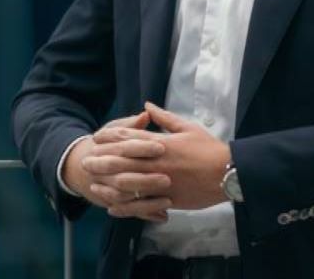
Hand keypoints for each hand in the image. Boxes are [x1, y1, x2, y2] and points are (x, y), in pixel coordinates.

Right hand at [65, 110, 171, 221]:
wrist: (80, 167)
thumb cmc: (106, 146)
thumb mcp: (114, 131)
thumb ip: (131, 125)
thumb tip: (146, 114)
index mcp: (103, 148)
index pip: (123, 147)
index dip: (142, 147)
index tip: (162, 147)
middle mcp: (101, 169)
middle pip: (122, 175)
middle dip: (145, 178)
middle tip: (167, 178)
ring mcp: (105, 188)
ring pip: (123, 197)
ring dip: (145, 200)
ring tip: (167, 199)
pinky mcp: (111, 203)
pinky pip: (127, 211)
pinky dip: (144, 213)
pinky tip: (163, 213)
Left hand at [89, 102, 230, 210]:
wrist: (228, 172)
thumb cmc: (209, 148)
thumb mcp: (188, 127)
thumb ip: (165, 118)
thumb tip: (147, 106)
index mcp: (162, 143)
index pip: (130, 138)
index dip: (111, 137)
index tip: (96, 137)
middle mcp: (158, 161)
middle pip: (123, 161)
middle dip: (102, 161)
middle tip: (85, 162)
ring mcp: (162, 181)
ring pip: (129, 184)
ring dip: (108, 184)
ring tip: (92, 185)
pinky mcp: (168, 198)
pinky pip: (142, 204)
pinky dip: (126, 206)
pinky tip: (113, 208)